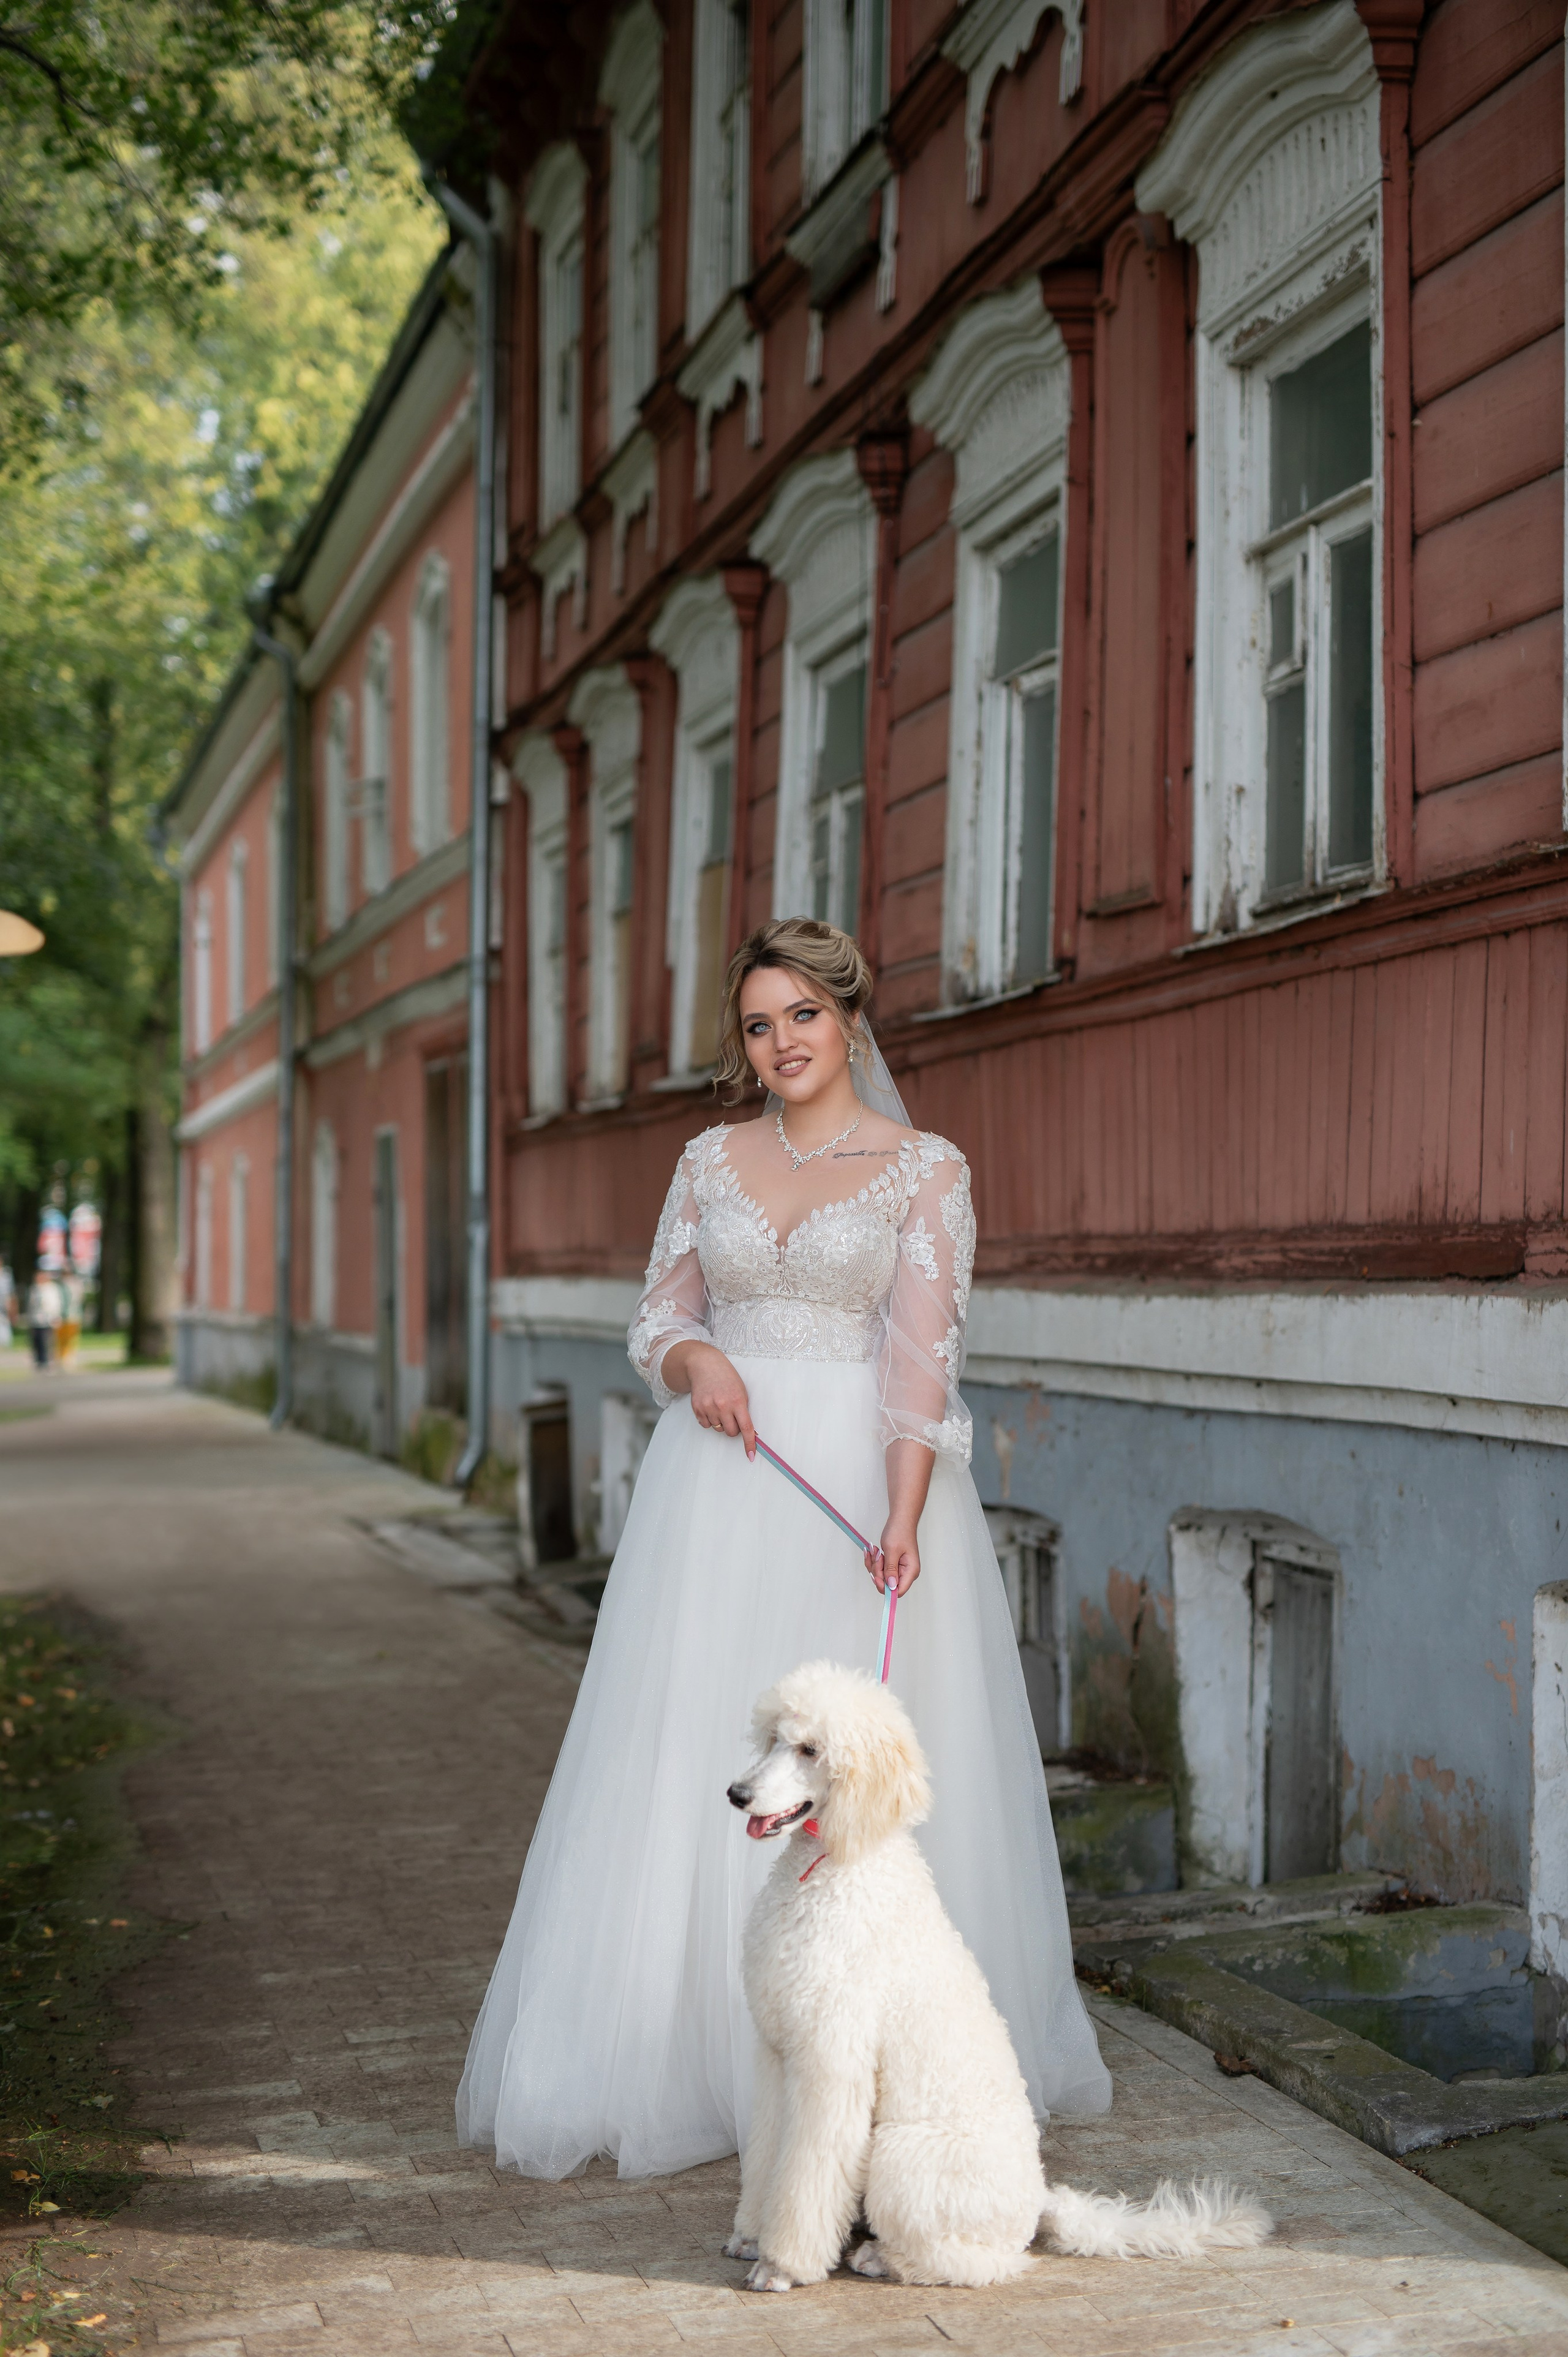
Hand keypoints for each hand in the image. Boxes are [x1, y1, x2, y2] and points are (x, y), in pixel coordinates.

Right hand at [664, 1340, 755, 1456]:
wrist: (704, 1365)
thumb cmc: (727, 1378)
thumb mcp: (741, 1391)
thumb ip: (743, 1410)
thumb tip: (748, 1432)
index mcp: (737, 1401)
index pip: (746, 1427)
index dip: (749, 1443)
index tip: (751, 1455)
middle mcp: (722, 1405)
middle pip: (731, 1433)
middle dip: (734, 1429)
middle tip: (733, 1417)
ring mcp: (708, 1407)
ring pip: (718, 1429)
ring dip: (721, 1423)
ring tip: (720, 1407)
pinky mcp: (697, 1409)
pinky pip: (706, 1425)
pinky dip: (709, 1421)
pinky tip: (710, 1407)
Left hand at [869, 1520, 919, 1596]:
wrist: (900, 1519)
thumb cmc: (900, 1531)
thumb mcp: (892, 1550)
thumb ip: (890, 1569)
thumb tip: (890, 1586)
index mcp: (911, 1571)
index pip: (898, 1591)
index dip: (885, 1587)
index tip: (876, 1576)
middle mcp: (906, 1573)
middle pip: (887, 1584)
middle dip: (877, 1572)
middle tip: (877, 1556)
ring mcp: (899, 1569)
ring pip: (881, 1576)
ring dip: (874, 1564)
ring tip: (875, 1550)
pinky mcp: (892, 1564)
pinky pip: (880, 1569)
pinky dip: (874, 1561)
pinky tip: (874, 1551)